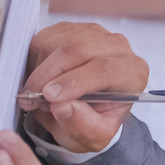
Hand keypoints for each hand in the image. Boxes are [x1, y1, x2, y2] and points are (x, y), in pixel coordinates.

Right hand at [20, 22, 148, 152]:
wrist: (86, 112)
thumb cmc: (95, 121)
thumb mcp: (94, 135)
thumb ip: (83, 124)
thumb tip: (63, 106)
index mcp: (133, 73)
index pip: (105, 69)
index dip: (74, 82)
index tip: (50, 96)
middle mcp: (117, 48)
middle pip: (77, 51)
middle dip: (48, 76)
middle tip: (31, 98)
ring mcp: (94, 34)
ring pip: (57, 43)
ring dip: (39, 69)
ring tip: (36, 93)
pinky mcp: (71, 28)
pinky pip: (44, 38)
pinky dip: (34, 60)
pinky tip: (40, 78)